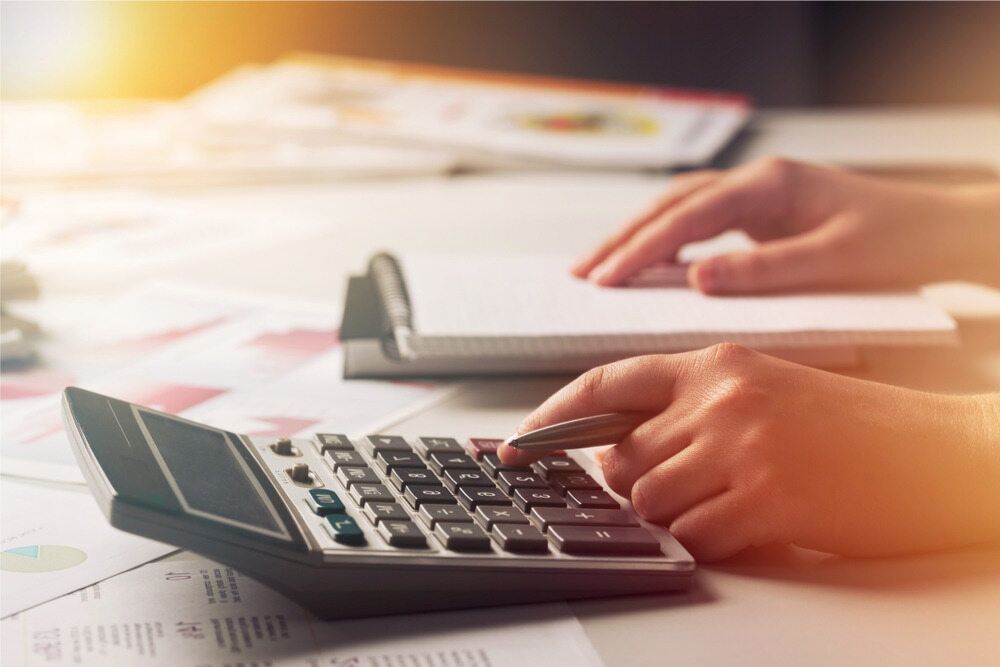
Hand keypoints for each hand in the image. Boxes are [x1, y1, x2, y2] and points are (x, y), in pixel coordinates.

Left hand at [498, 344, 999, 560]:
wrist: (932, 449)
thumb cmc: (848, 426)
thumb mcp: (760, 390)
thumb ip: (687, 410)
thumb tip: (616, 452)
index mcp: (714, 363)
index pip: (606, 384)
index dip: (552, 416)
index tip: (519, 443)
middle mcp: (719, 399)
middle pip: (619, 457)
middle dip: (632, 484)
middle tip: (681, 488)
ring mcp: (741, 447)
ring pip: (649, 500)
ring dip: (676, 515)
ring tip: (728, 505)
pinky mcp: (766, 499)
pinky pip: (693, 537)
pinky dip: (709, 542)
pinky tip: (750, 526)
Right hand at [573, 158, 999, 292]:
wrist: (938, 230)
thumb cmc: (896, 241)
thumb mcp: (834, 261)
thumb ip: (764, 270)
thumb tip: (698, 278)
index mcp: (770, 186)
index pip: (688, 216)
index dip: (641, 249)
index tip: (607, 277)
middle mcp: (756, 183)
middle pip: (670, 205)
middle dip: (622, 239)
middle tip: (582, 272)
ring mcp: (756, 196)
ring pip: (678, 210)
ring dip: (637, 237)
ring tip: (599, 267)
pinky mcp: (760, 215)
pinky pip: (698, 223)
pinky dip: (666, 242)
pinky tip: (649, 264)